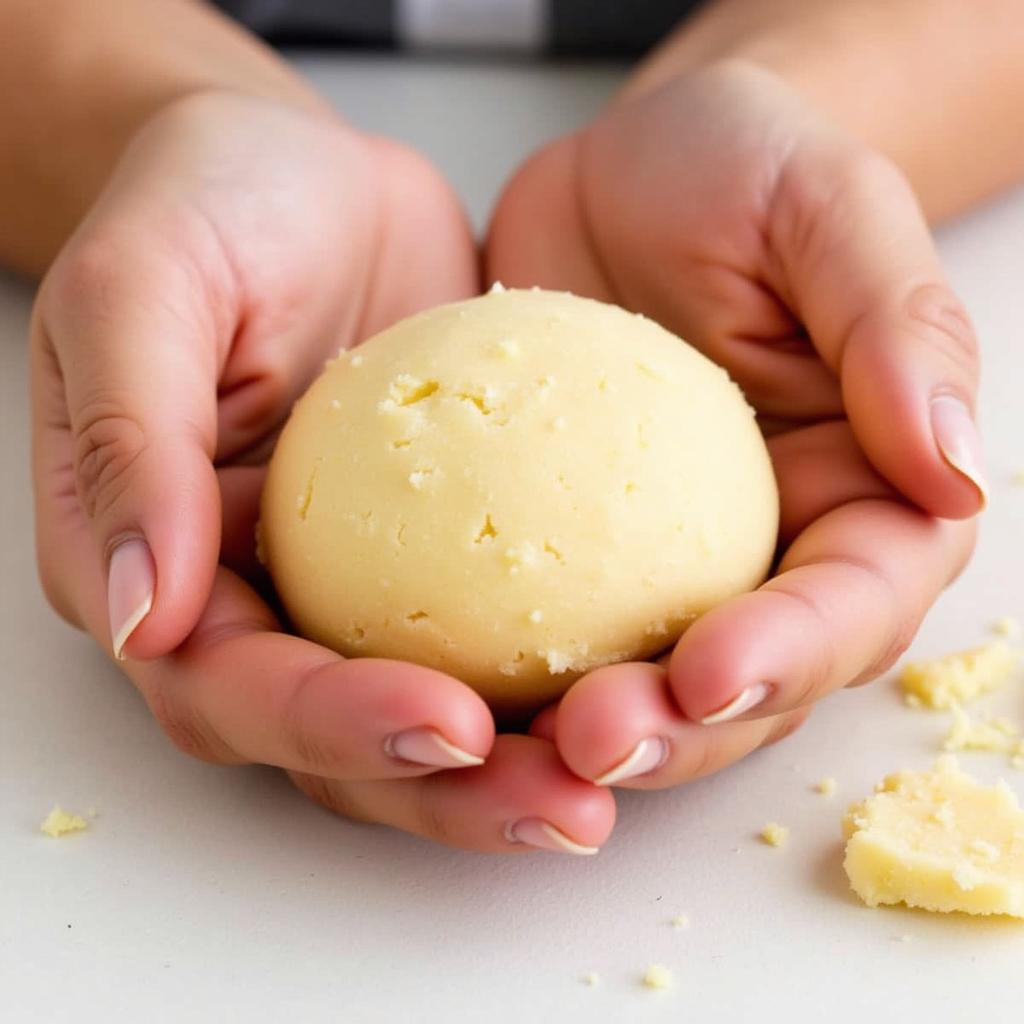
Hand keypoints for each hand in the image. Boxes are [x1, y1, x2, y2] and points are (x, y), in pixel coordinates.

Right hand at [32, 91, 613, 851]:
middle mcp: (256, 599)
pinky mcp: (438, 551)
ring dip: (517, 765)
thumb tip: (141, 614)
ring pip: (427, 714)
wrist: (308, 176)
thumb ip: (131, 443)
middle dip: (450, 790)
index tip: (449, 724)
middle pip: (339, 744)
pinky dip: (563, 667)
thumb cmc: (208, 206)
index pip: (232, 686)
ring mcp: (353, 583)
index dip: (333, 726)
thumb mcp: (144, 287)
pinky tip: (644, 676)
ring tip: (619, 777)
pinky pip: (500, 625)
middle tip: (569, 807)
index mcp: (165, 563)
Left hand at [487, 60, 979, 787]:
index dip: (791, 654)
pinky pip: (538, 624)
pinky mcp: (566, 551)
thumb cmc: (742, 170)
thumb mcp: (827, 207)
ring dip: (590, 729)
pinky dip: (502, 669)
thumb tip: (954, 468)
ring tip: (521, 744)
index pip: (854, 603)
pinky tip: (443, 682)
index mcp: (862, 493)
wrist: (624, 176)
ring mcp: (662, 565)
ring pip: (646, 686)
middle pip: (748, 686)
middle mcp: (769, 550)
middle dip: (679, 731)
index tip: (711, 672)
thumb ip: (896, 330)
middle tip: (592, 740)